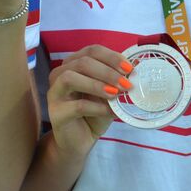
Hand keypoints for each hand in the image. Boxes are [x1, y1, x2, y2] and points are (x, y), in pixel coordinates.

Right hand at [46, 45, 128, 159]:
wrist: (79, 140)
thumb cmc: (94, 113)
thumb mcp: (109, 93)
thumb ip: (117, 80)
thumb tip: (136, 67)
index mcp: (73, 65)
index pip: (91, 51)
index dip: (111, 57)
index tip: (129, 69)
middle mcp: (60, 75)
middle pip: (82, 62)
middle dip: (107, 72)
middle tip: (126, 84)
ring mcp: (55, 93)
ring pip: (70, 78)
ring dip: (96, 85)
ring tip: (115, 94)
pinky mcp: (56, 112)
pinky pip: (76, 106)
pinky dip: (96, 107)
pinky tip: (109, 111)